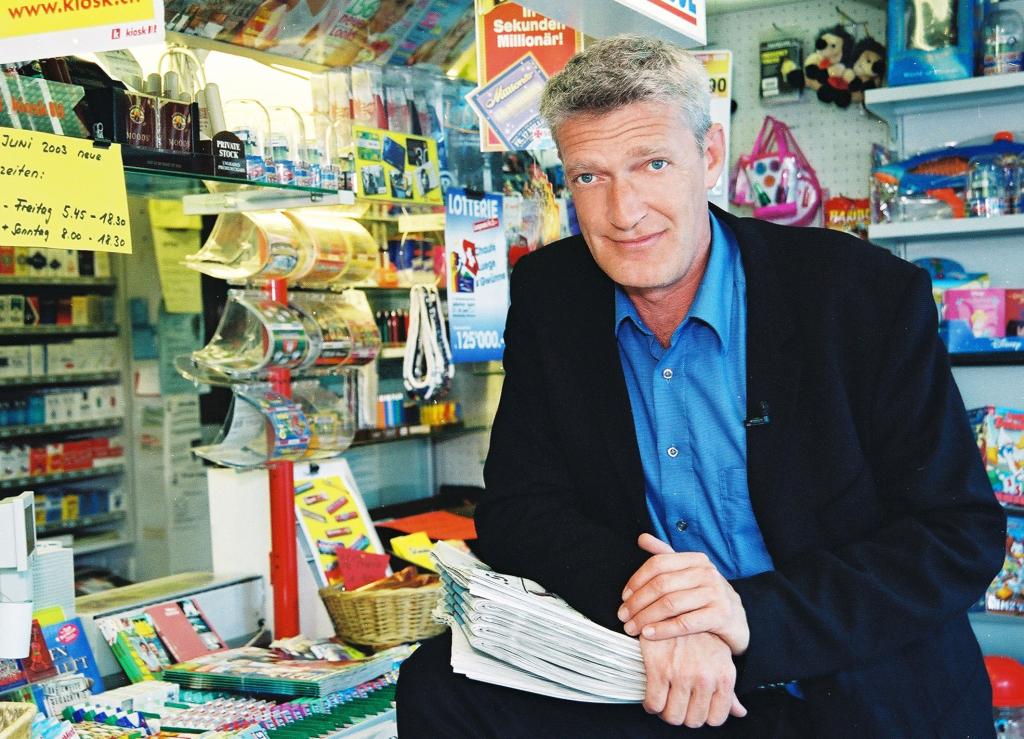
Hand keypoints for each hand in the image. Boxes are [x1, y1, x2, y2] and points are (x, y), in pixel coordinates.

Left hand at [619, 534, 749, 654]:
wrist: (738, 621)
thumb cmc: (707, 596)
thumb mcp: (688, 573)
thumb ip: (665, 555)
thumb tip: (642, 538)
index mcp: (696, 560)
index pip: (658, 563)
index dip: (637, 579)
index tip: (624, 596)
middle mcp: (707, 573)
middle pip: (662, 584)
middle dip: (637, 602)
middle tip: (623, 616)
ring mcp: (716, 594)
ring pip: (670, 604)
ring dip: (646, 617)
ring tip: (632, 628)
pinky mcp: (721, 616)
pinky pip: (685, 623)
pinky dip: (663, 629)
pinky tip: (649, 635)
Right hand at [639, 632, 746, 727]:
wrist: (674, 607)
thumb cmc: (700, 635)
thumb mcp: (720, 658)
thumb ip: (729, 690)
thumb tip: (740, 712)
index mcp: (724, 676)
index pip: (716, 718)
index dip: (702, 717)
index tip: (693, 709)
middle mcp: (705, 678)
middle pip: (693, 721)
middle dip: (683, 716)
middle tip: (675, 705)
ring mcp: (682, 674)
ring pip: (672, 716)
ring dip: (665, 713)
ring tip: (663, 701)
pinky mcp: (658, 668)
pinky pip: (654, 703)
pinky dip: (650, 705)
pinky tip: (651, 695)